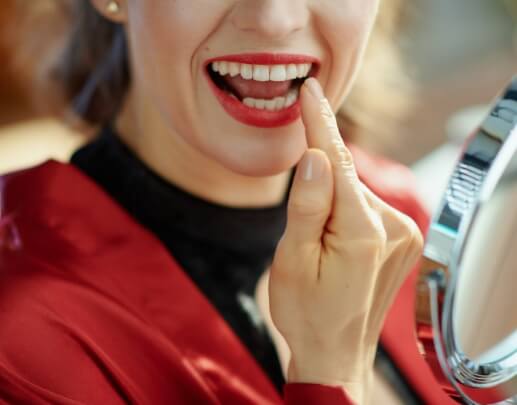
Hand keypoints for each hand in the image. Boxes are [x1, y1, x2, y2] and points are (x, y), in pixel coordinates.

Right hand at [268, 78, 423, 403]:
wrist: (335, 353)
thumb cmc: (306, 312)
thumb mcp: (292, 260)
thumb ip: (307, 205)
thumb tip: (315, 156)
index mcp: (362, 232)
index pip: (338, 162)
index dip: (319, 124)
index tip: (310, 90)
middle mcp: (394, 227)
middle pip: (345, 178)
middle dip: (317, 182)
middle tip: (299, 229)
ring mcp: (404, 234)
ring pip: (354, 193)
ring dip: (330, 202)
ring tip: (317, 247)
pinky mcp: (403, 240)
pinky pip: (365, 207)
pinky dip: (344, 211)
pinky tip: (334, 242)